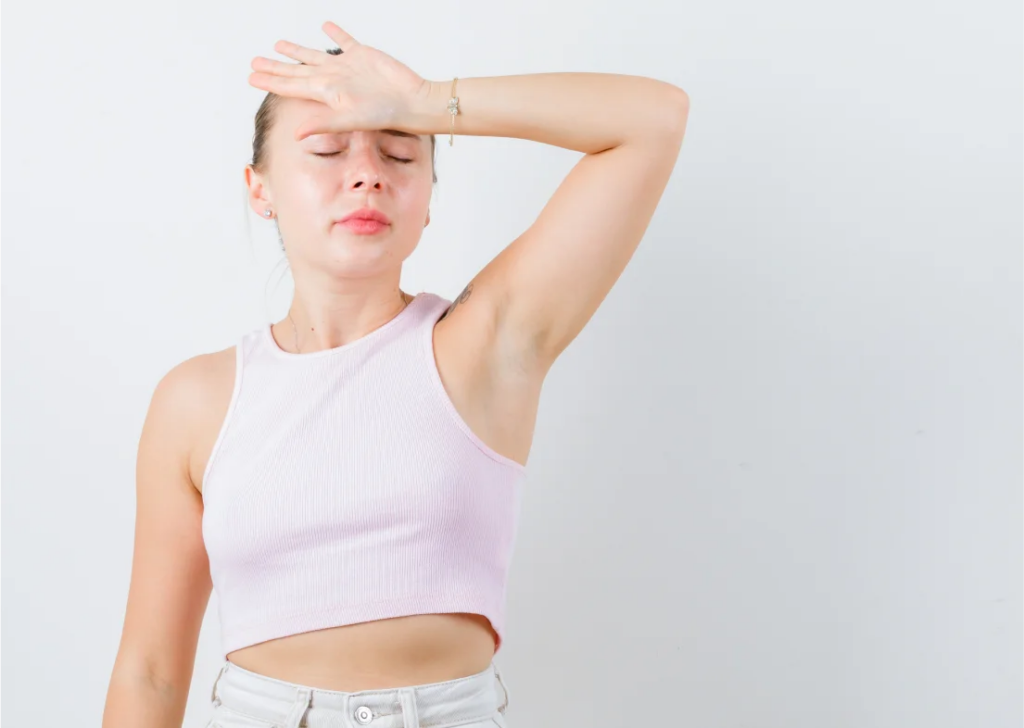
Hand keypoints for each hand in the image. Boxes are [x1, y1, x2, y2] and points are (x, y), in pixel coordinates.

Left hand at [248, 21, 430, 140]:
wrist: (412, 102)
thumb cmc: (385, 115)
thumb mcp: (351, 120)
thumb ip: (323, 123)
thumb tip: (295, 134)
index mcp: (325, 92)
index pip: (290, 85)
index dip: (270, 80)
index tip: (251, 77)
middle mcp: (332, 79)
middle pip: (296, 71)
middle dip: (274, 67)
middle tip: (254, 62)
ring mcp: (347, 66)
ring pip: (314, 55)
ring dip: (296, 50)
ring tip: (278, 44)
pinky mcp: (363, 55)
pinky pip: (345, 40)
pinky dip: (334, 32)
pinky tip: (324, 25)